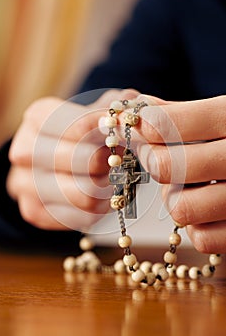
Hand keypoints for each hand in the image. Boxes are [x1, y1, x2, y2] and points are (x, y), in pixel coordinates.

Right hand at [7, 89, 137, 230]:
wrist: (52, 163)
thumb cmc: (78, 134)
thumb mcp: (94, 112)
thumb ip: (113, 107)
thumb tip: (133, 107)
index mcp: (37, 118)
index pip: (78, 126)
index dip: (108, 131)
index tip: (125, 133)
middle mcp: (24, 150)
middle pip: (83, 161)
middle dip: (111, 162)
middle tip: (123, 159)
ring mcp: (25, 184)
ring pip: (84, 194)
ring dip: (108, 187)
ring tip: (114, 178)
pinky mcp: (33, 211)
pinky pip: (80, 217)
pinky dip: (99, 208)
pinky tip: (102, 196)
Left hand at [136, 94, 225, 252]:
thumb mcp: (219, 115)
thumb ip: (179, 113)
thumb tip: (133, 111)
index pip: (166, 124)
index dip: (143, 125)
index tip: (139, 125)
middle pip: (164, 166)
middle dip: (153, 161)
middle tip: (157, 156)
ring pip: (180, 207)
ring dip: (174, 198)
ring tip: (188, 186)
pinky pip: (202, 239)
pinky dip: (196, 226)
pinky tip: (206, 210)